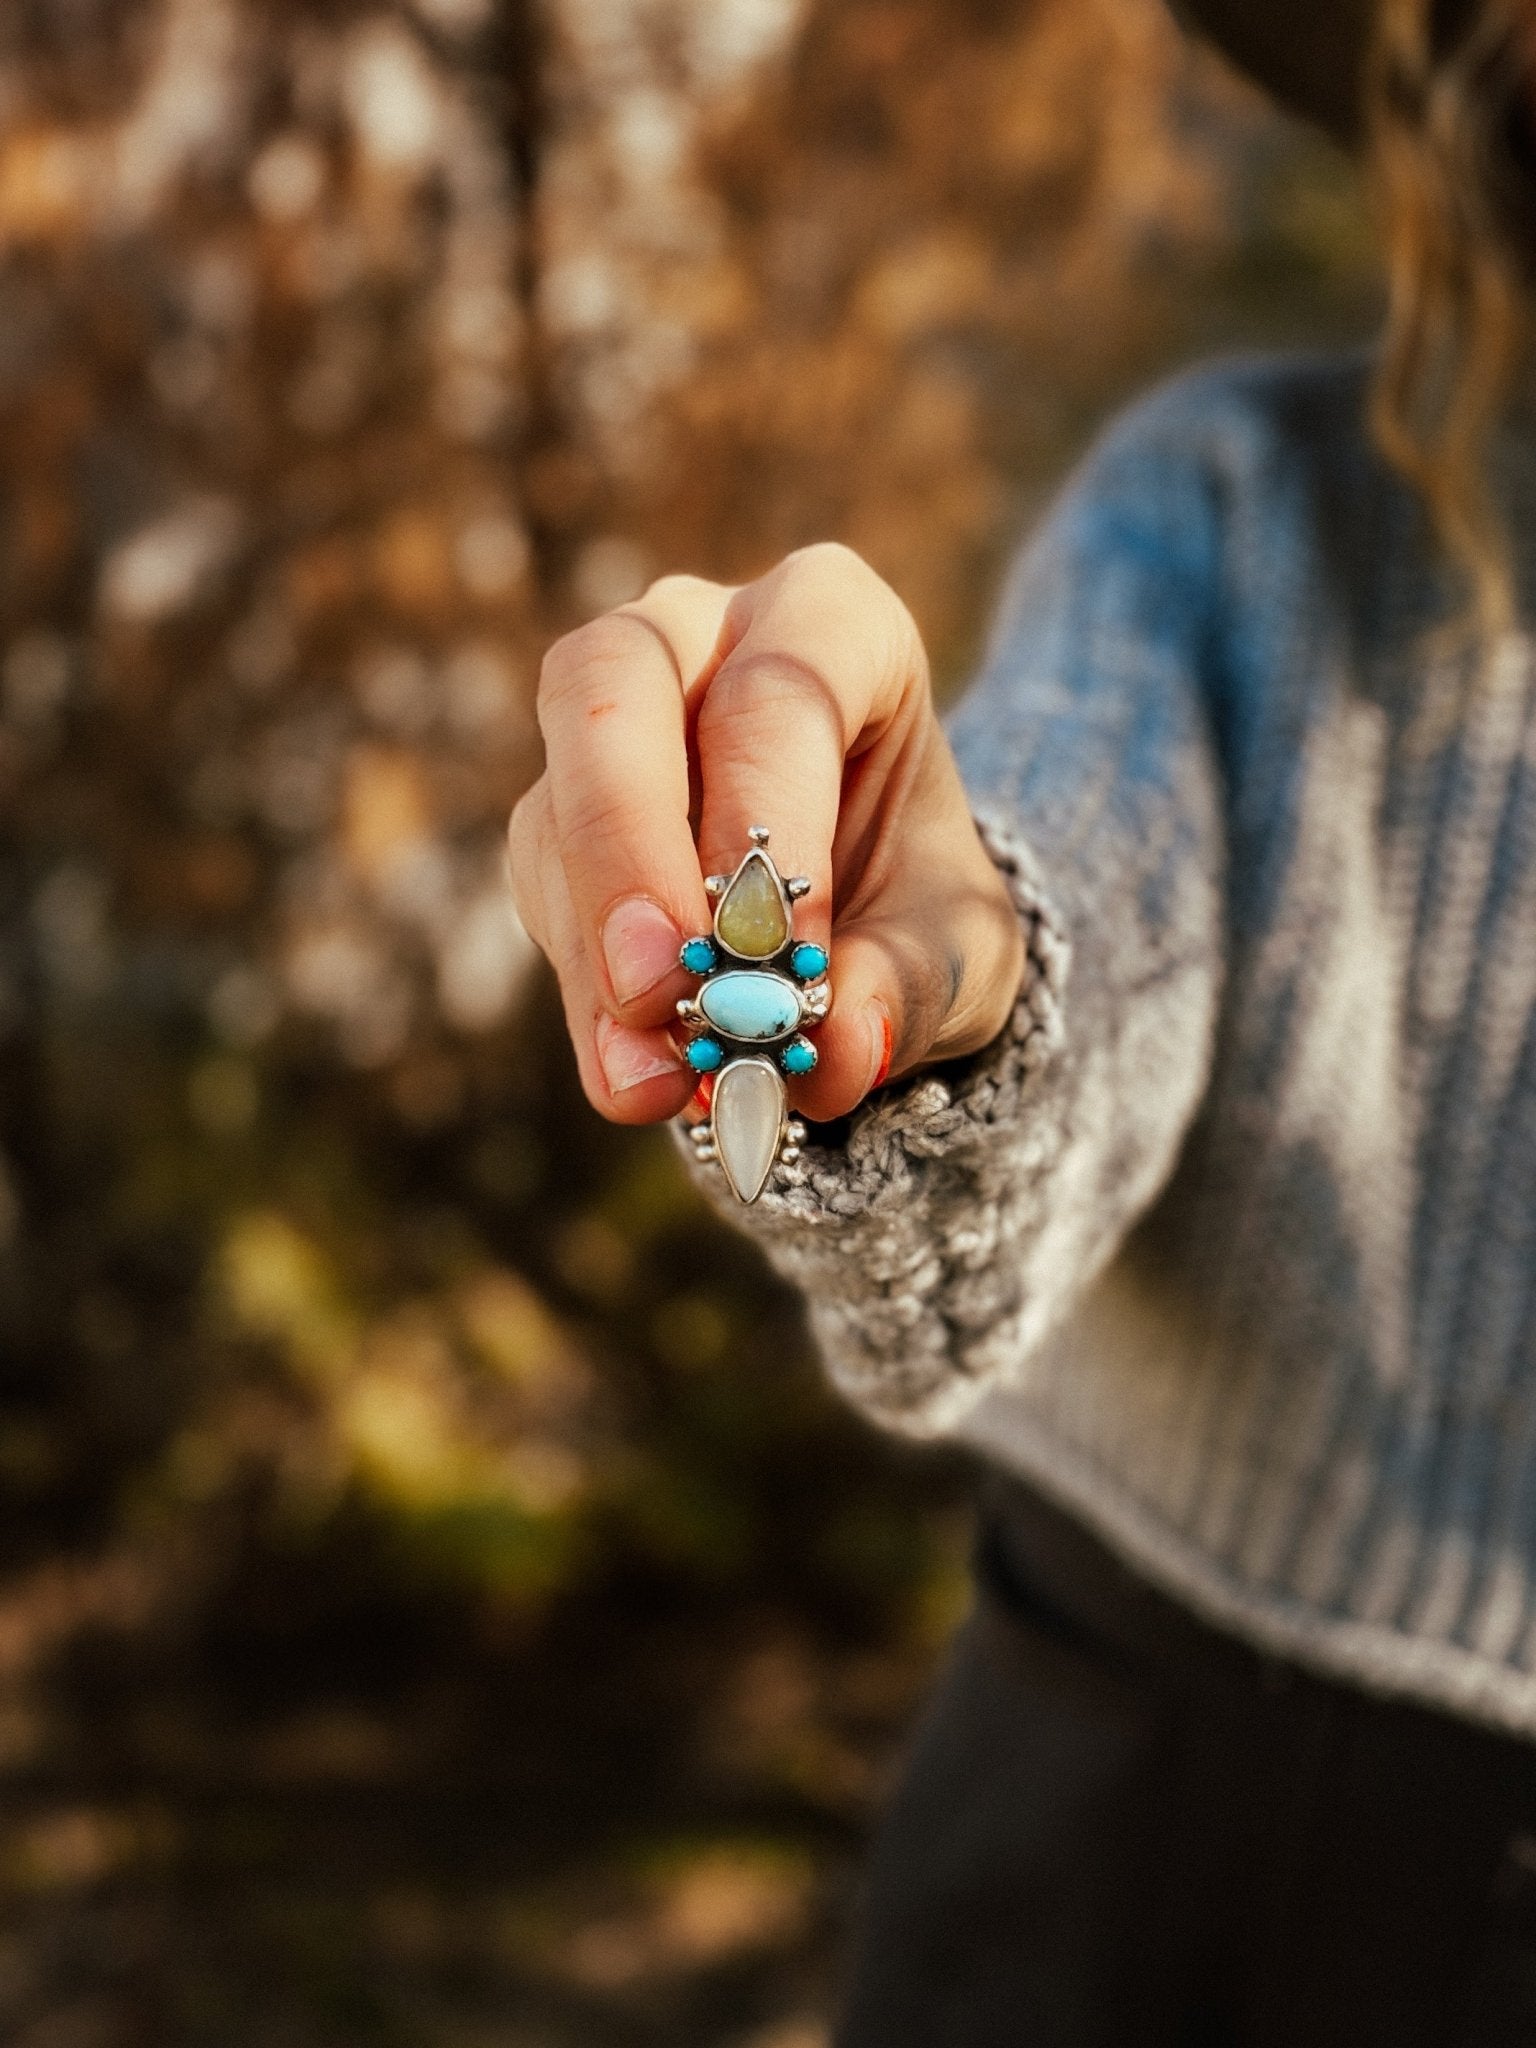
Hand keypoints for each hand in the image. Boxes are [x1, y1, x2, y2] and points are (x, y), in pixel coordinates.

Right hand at [507, 543, 1024, 1126]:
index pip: (775, 689)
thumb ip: (911, 986)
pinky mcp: (558, 813)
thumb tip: (836, 1053)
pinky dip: (584, 993)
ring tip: (651, 1077)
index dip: (766, 819)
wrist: (881, 925)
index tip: (780, 957)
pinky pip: (543, 889)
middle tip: (653, 988)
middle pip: (612, 685)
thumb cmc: (927, 895)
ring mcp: (610, 720)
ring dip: (596, 950)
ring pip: (558, 800)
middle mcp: (701, 634)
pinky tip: (634, 1074)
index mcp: (832, 619)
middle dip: (625, 845)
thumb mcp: (960, 946)